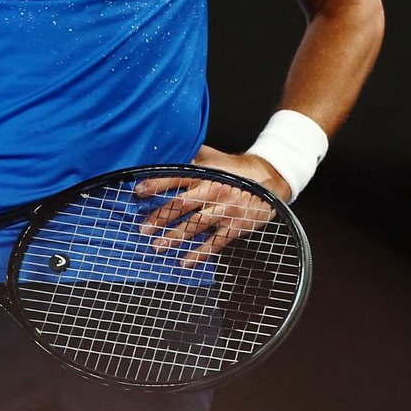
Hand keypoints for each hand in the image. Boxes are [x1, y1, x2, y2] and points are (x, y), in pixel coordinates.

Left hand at [133, 147, 279, 267]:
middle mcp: (213, 191)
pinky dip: (200, 253)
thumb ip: (194, 156)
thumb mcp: (217, 158)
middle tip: (142, 229)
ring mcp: (225, 209)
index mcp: (206, 174)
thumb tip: (170, 149)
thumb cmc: (239, 170)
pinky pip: (216, 242)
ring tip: (157, 246)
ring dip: (175, 236)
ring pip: (196, 224)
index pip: (176, 178)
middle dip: (161, 217)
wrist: (272, 179)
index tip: (138, 192)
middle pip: (182, 204)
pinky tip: (185, 262)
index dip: (156, 185)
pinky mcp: (236, 225)